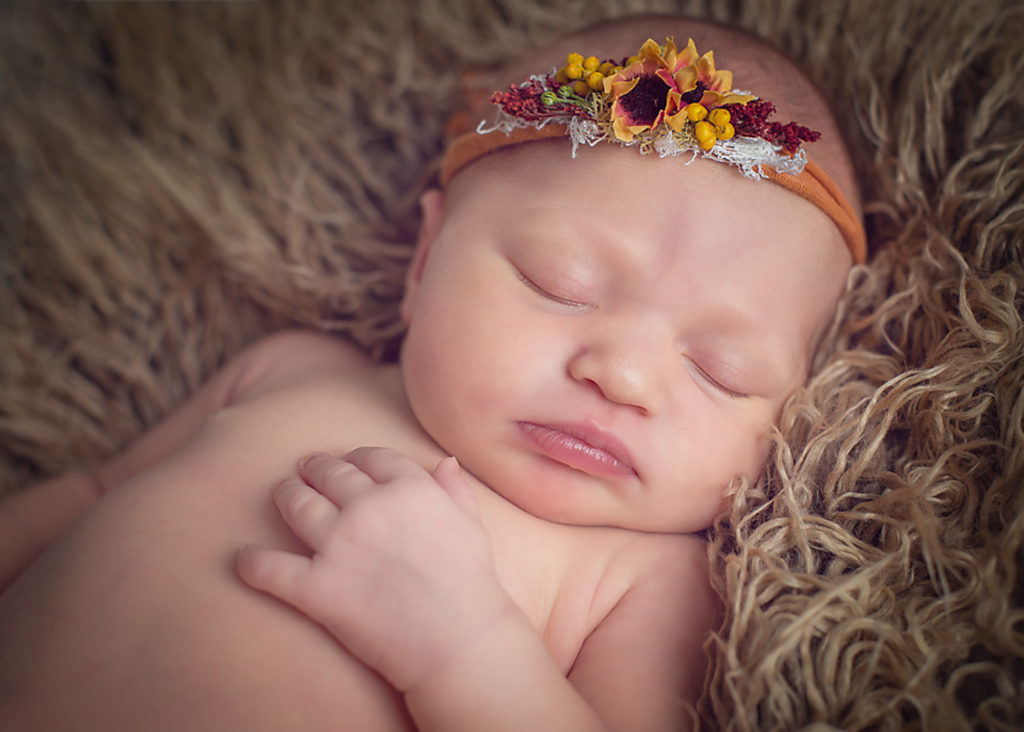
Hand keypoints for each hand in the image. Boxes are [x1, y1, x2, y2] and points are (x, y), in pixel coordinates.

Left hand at [237, 447, 515, 692]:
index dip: (355, 457)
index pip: (370, 457)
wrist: (458, 640)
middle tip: (306, 469)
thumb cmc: (470, 583)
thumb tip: (445, 463)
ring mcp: (340, 545)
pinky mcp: (317, 587)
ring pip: (296, 504)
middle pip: (330, 473)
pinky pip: (270, 568)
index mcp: (409, 488)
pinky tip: (244, 559)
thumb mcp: (470, 524)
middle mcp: (370, 507)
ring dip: (285, 494)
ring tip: (282, 493)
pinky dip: (252, 563)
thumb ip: (455, 490)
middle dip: (314, 468)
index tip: (349, 462)